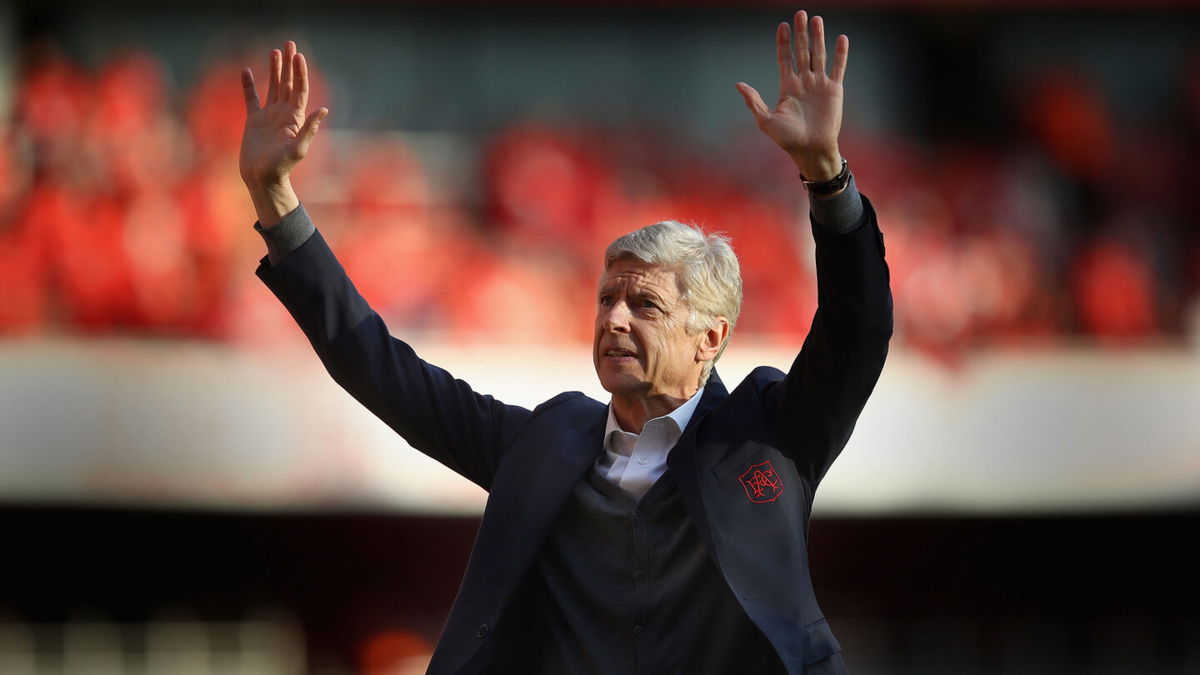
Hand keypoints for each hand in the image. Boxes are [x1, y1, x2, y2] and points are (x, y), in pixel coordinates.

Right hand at [239, 41, 328, 224]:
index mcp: (296, 118)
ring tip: (274, 51)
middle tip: (289, 43)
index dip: (300, 72)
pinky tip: (247, 71)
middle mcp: (284, 114)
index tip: (299, 55)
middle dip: (289, 64)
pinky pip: (251, 98)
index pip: (300, 90)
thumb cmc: (282, 167)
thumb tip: (324, 110)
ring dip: (274, 69)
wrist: (262, 178)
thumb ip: (310, 129)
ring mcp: (269, 115)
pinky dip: (249, 85)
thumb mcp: (298, 149)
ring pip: (273, 86)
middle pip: (288, 83)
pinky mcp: (253, 120)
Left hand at [736, 11, 847, 180]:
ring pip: (818, 55)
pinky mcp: (834, 90)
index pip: (785, 58)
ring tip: (817, 19)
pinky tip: (841, 38)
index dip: (783, 42)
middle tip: (800, 13)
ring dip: (818, 37)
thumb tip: (739, 85)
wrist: (811, 150)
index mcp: (788, 87)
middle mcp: (804, 82)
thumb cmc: (788, 139)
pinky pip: (838, 68)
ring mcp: (819, 84)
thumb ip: (754, 102)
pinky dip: (840, 53)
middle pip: (802, 51)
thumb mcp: (766, 120)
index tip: (782, 26)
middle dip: (801, 33)